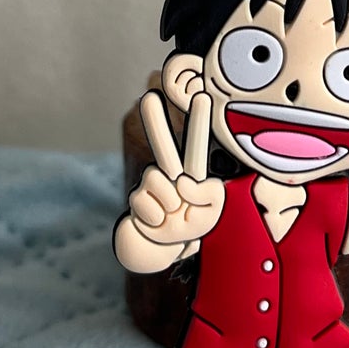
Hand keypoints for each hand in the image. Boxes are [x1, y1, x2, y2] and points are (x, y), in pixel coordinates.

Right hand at [127, 89, 224, 245]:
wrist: (161, 252)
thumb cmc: (190, 228)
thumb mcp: (212, 214)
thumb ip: (208, 194)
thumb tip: (181, 181)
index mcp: (192, 174)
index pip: (196, 145)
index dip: (198, 121)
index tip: (202, 95)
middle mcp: (169, 174)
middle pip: (161, 144)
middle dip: (154, 120)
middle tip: (149, 96)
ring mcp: (151, 185)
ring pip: (157, 180)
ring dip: (168, 205)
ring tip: (171, 217)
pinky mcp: (136, 199)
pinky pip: (146, 203)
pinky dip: (155, 220)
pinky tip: (156, 224)